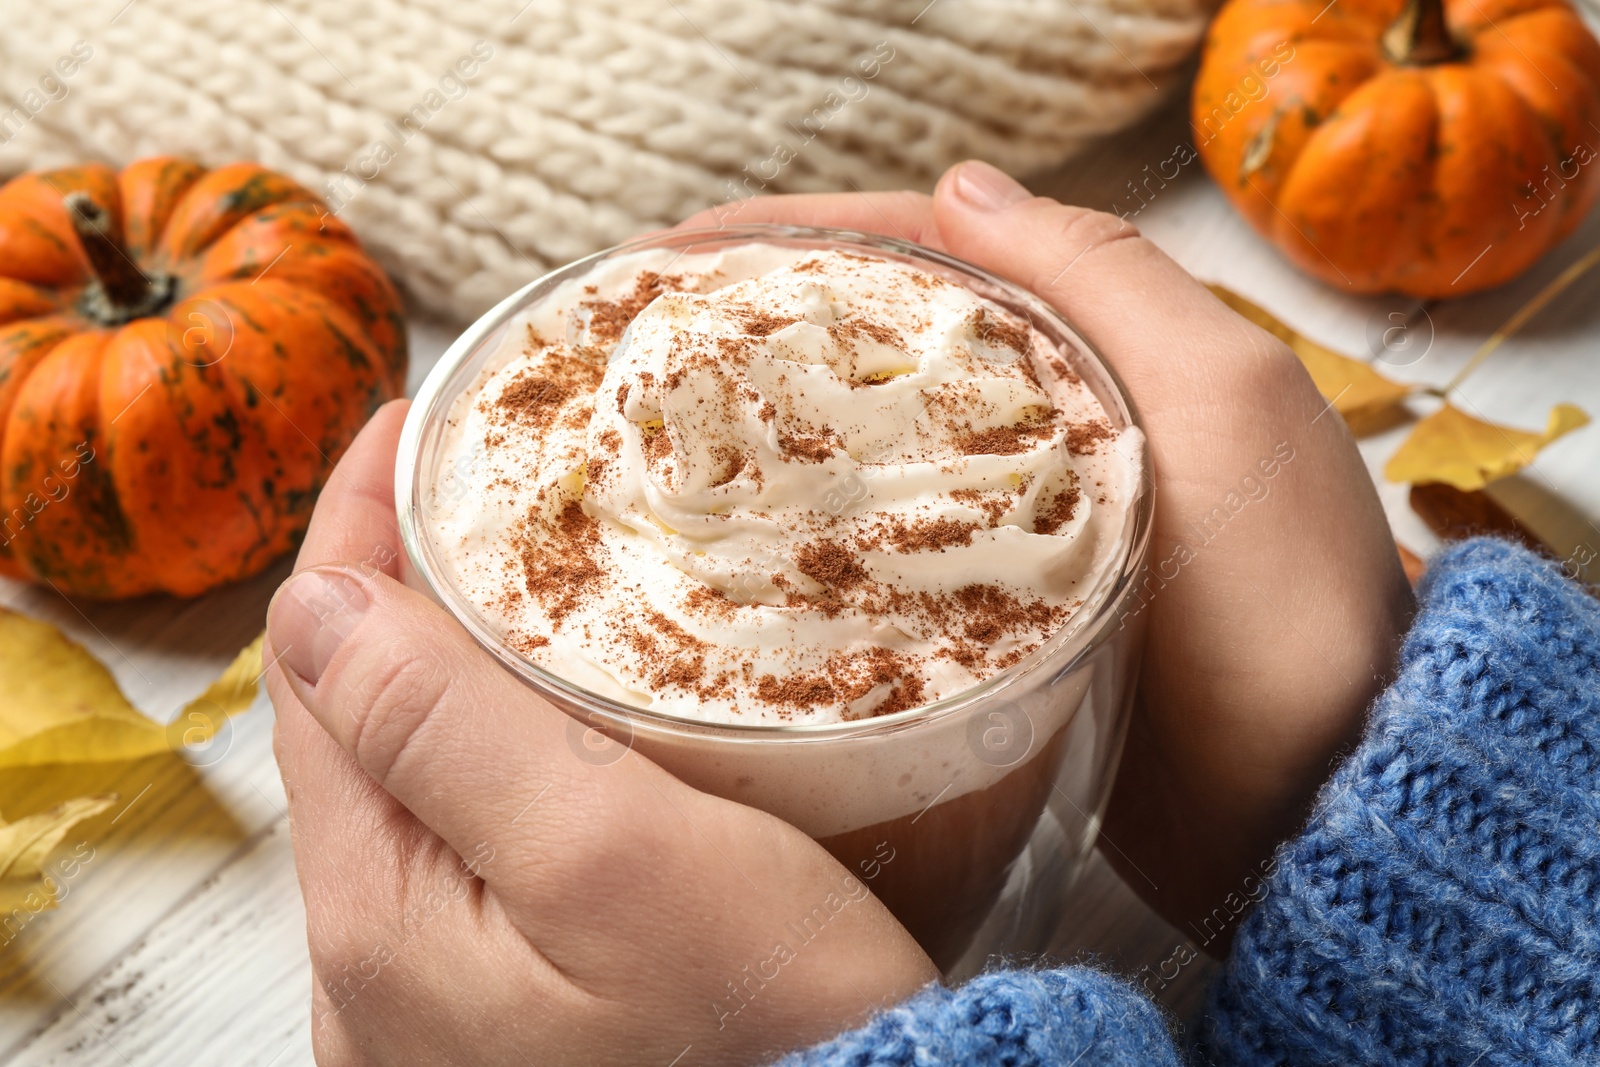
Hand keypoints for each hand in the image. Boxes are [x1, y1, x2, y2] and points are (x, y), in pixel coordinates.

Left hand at [265, 402, 935, 1066]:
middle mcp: (384, 970)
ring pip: (419, 775)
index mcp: (382, 919)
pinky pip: (476, 836)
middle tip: (471, 478)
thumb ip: (445, 733)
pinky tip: (561, 706)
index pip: (316, 672)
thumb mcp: (611, 855)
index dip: (355, 534)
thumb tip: (317, 604)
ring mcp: (445, 993)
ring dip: (452, 662)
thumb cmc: (770, 1028)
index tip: (408, 428)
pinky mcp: (520, 1002)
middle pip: (357, 723)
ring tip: (517, 564)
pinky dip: (502, 742)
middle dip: (401, 588)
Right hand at [685, 164, 1414, 944]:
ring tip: (657, 427)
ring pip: (874, 442)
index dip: (796, 237)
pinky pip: (885, 545)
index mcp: (1105, 349)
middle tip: (641, 340)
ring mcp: (1018, 520)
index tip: (674, 253)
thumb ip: (1107, 281)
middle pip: (884, 342)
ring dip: (773, 425)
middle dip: (761, 325)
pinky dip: (811, 528)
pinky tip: (735, 539)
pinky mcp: (995, 614)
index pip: (928, 254)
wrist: (1318, 799)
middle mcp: (1055, 420)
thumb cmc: (1291, 608)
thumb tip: (963, 185)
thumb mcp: (1224, 408)